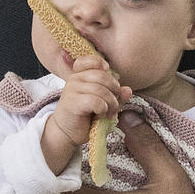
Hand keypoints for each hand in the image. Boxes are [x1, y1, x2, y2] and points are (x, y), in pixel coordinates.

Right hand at [39, 56, 128, 174]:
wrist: (66, 133)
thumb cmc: (85, 117)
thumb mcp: (103, 104)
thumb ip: (115, 96)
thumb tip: (128, 90)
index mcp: (80, 76)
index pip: (88, 60)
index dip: (99, 63)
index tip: (107, 70)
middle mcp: (74, 79)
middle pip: (102, 76)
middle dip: (114, 91)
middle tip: (115, 104)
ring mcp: (71, 90)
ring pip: (100, 89)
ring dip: (111, 103)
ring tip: (110, 113)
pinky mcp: (72, 103)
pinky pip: (95, 100)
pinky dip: (103, 108)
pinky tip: (101, 115)